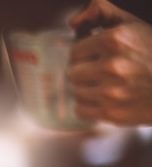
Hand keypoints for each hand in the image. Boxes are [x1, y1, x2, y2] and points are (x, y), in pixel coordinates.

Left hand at [68, 0, 151, 125]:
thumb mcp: (134, 23)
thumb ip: (104, 12)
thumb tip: (74, 22)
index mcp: (115, 40)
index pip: (75, 51)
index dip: (85, 54)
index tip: (97, 57)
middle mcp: (112, 66)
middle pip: (73, 73)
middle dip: (85, 72)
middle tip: (103, 73)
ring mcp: (112, 92)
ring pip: (76, 93)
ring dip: (88, 90)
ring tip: (108, 86)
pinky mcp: (112, 113)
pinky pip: (81, 110)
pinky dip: (89, 107)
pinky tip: (105, 100)